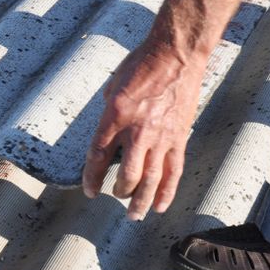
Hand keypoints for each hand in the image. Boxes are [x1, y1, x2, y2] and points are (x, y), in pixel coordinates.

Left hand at [82, 41, 205, 219]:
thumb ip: (109, 111)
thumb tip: (109, 129)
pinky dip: (167, 191)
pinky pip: (174, 170)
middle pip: (126, 174)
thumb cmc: (141, 64)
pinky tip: (160, 205)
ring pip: (151, 179)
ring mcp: (161, 136)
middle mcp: (137, 131)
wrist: (176, 54)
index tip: (89, 191)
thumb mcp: (113, 86)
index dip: (91, 178)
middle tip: (115, 197)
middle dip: (118, 191)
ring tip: (134, 215)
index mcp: (115, 117)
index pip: (97, 156)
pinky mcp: (179, 137)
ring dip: (141, 201)